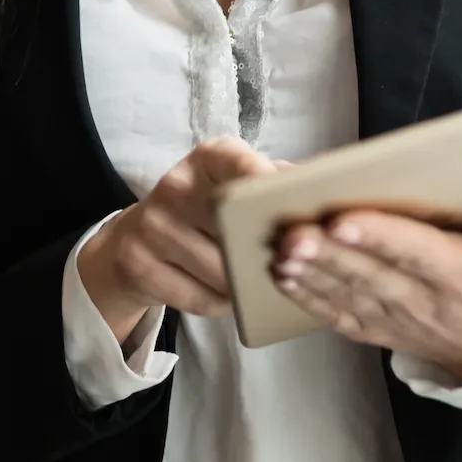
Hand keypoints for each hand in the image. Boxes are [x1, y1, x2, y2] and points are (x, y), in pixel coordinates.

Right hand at [77, 138, 277, 343]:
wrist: (136, 240)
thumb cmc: (206, 212)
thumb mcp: (237, 186)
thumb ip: (279, 184)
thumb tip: (326, 199)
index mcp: (209, 158)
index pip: (241, 164)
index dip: (267, 183)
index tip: (287, 205)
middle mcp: (176, 184)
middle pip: (236, 229)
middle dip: (265, 252)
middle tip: (285, 263)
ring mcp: (152, 225)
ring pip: (222, 271)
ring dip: (245, 285)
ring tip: (251, 280)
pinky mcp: (138, 264)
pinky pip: (201, 298)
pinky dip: (222, 304)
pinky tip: (224, 294)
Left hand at [273, 173, 461, 381]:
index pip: (418, 254)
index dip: (380, 237)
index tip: (343, 219)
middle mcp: (426, 302)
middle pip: (371, 275)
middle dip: (329, 254)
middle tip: (291, 232)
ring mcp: (398, 320)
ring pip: (348, 295)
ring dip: (310, 274)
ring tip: (278, 250)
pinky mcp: (378, 329)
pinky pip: (339, 316)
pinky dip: (308, 298)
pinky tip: (280, 276)